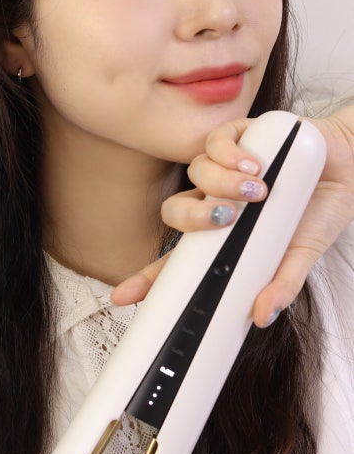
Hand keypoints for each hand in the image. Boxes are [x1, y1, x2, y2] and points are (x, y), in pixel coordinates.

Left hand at [112, 108, 353, 326]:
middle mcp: (213, 202)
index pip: (174, 260)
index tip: (122, 297)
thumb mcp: (302, 254)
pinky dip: (228, 154)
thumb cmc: (319, 210)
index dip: (146, 278)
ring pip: (193, 174)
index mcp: (220, 237)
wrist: (350, 167)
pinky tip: (254, 163)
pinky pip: (214, 142)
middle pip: (174, 211)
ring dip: (220, 183)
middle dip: (192, 217)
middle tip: (227, 220)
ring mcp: (222, 169)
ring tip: (258, 190)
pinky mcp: (238, 136)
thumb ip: (282, 284)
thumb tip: (262, 317)